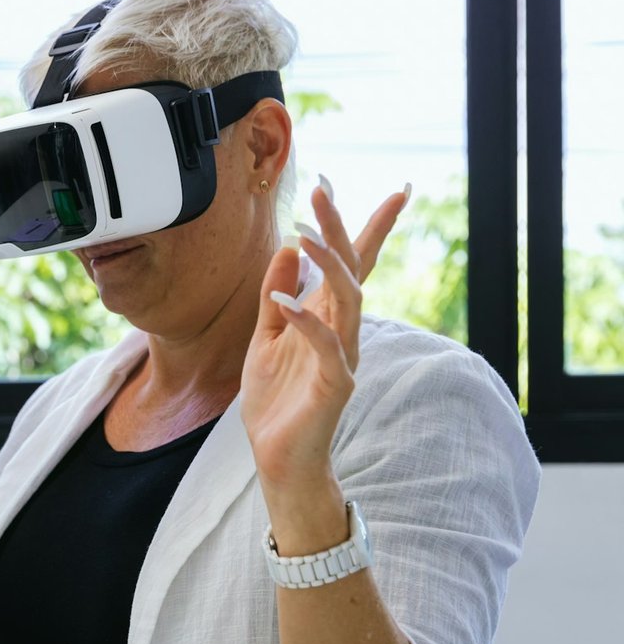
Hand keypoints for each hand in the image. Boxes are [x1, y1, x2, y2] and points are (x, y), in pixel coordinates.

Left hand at [241, 178, 409, 490]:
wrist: (279, 458)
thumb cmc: (276, 401)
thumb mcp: (265, 339)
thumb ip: (275, 297)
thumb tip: (287, 249)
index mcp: (328, 317)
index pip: (353, 263)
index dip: (364, 226)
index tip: (378, 186)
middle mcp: (343, 331)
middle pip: (352, 268)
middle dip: (339, 227)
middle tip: (321, 189)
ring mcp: (343, 356)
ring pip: (348, 298)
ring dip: (328, 263)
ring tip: (304, 232)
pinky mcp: (335, 384)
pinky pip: (327, 346)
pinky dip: (307, 322)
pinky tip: (285, 304)